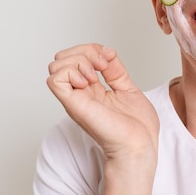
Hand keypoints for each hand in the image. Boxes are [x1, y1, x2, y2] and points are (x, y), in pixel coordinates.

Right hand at [46, 44, 158, 162]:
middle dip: (84, 51)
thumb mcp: (127, 88)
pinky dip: (71, 72)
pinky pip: (55, 80)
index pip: (76, 57)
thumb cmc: (138, 127)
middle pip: (62, 58)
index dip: (92, 49)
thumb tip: (107, 52)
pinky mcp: (74, 105)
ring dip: (78, 60)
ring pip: (56, 65)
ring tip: (95, 76)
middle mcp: (80, 93)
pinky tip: (89, 82)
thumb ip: (115, 71)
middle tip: (102, 66)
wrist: (140, 145)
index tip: (109, 59)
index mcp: (91, 90)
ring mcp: (76, 99)